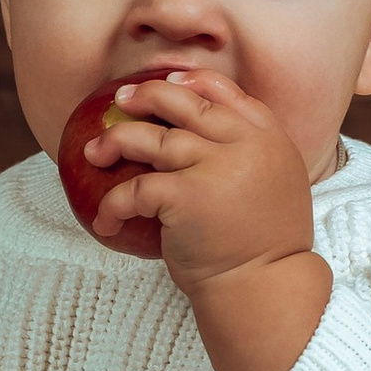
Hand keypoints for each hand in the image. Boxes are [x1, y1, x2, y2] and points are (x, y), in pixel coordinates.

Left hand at [85, 69, 331, 370]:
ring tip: (94, 152)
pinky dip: (113, 204)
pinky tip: (104, 221)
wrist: (265, 288)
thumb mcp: (275, 184)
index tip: (168, 83)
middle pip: (185, 102)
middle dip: (146, 96)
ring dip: (115, 141)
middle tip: (121, 100)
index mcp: (269, 137)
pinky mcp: (186, 196)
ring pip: (151, 138)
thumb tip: (207, 129)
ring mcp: (215, 167)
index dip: (191, 82)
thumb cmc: (265, 245)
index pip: (226, 91)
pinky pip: (135, 187)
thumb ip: (250, 152)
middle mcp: (245, 145)